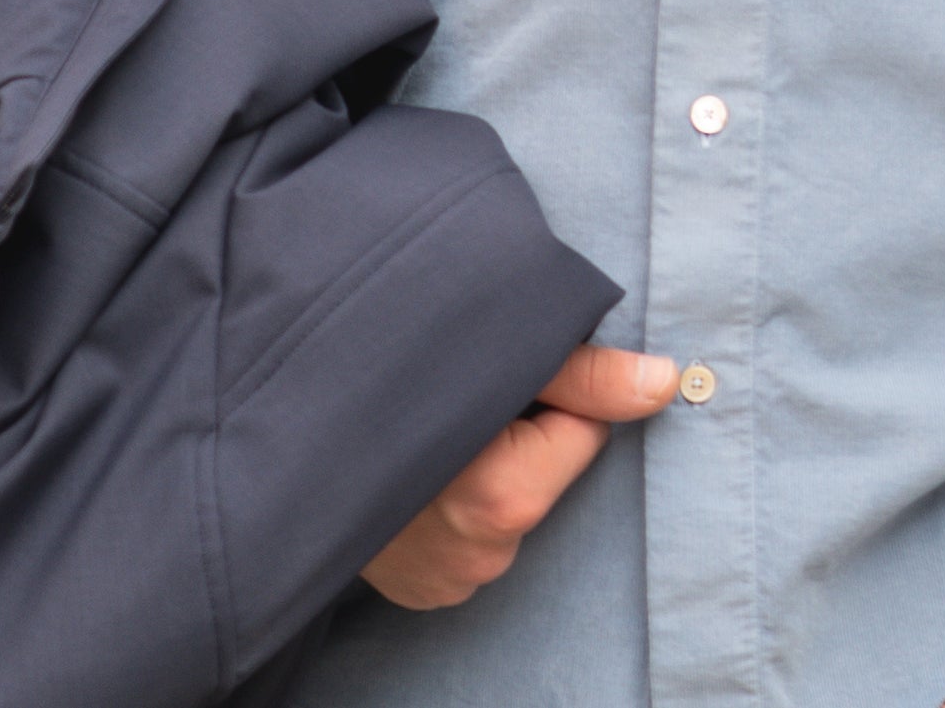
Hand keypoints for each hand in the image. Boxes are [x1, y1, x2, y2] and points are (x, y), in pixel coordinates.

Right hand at [364, 348, 681, 608]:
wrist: (277, 432)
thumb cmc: (385, 379)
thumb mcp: (496, 354)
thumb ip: (586, 375)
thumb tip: (668, 381)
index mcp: (503, 501)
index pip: (579, 427)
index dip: (545, 391)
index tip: (495, 375)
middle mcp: (478, 557)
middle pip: (541, 469)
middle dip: (514, 434)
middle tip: (453, 403)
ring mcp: (446, 580)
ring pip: (502, 502)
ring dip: (478, 468)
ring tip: (426, 433)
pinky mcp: (421, 589)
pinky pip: (466, 537)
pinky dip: (451, 505)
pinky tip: (416, 476)